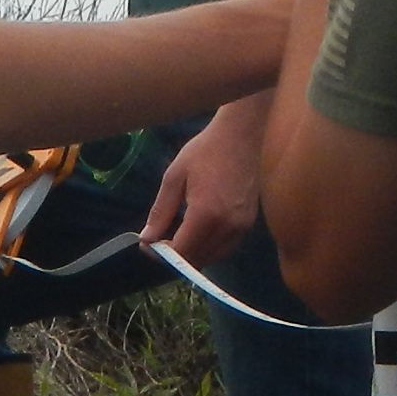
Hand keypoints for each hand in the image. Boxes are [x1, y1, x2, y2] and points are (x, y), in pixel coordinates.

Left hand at [141, 94, 270, 260]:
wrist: (241, 136)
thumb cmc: (205, 151)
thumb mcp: (174, 177)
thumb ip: (161, 211)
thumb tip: (147, 238)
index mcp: (206, 215)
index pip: (181, 251)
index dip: (161, 254)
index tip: (148, 245)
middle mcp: (227, 227)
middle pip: (197, 259)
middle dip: (175, 256)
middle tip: (159, 240)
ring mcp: (241, 227)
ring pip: (213, 257)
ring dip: (193, 254)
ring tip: (177, 235)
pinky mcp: (249, 224)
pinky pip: (226, 248)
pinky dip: (210, 247)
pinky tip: (198, 232)